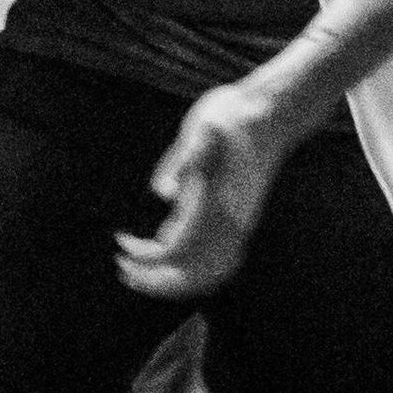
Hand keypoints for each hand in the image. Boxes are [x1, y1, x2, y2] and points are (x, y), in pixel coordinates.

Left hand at [131, 77, 315, 301]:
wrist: (272, 112)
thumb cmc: (233, 116)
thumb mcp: (203, 128)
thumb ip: (183, 161)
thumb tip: (162, 195)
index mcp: (216, 204)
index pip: (175, 251)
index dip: (144, 256)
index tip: (120, 243)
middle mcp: (229, 222)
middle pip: (191, 274)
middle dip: (154, 280)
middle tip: (123, 268)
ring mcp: (237, 224)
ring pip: (207, 273)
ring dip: (172, 279)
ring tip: (140, 270)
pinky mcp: (238, 218)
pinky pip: (216, 258)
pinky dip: (191, 266)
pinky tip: (166, 242)